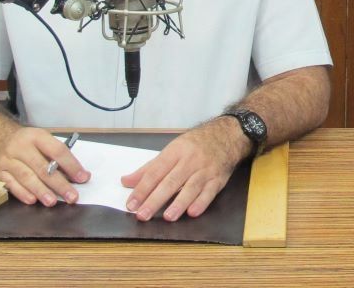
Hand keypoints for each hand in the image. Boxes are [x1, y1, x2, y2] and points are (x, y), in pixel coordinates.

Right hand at [0, 126, 89, 206]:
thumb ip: (57, 155)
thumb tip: (77, 174)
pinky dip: (22, 193)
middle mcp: (21, 147)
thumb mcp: (41, 139)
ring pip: (26, 177)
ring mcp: (7, 160)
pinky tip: (32, 200)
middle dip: (59, 184)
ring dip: (41, 191)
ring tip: (53, 201)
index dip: (71, 165)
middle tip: (72, 196)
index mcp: (36, 136)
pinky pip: (10, 184)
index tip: (83, 177)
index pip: (57, 151)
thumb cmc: (25, 140)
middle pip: (42, 167)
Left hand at [121, 120, 248, 221]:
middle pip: (171, 181)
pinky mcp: (218, 179)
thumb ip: (149, 168)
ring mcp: (205, 170)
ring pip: (191, 187)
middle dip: (156, 199)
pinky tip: (193, 212)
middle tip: (142, 215)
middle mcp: (190, 160)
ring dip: (179, 203)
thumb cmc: (195, 145)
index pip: (156, 171)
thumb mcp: (171, 150)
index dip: (142, 188)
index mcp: (175, 152)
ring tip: (168, 217)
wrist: (227, 136)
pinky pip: (210, 192)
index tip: (131, 204)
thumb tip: (126, 181)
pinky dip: (202, 202)